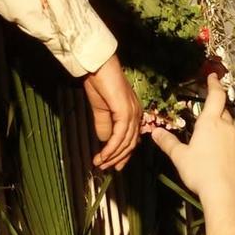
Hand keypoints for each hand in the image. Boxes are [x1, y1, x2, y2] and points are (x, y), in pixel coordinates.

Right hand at [85, 55, 142, 170]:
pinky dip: (111, 148)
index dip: (123, 153)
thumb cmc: (99, 83)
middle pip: (130, 143)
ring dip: (112, 155)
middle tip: (105, 168)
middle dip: (117, 158)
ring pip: (126, 142)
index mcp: (133, 113)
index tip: (114, 165)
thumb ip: (104, 125)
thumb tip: (105, 141)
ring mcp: (132, 112)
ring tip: (100, 164)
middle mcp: (136, 114)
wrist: (98, 66)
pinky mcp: (125, 111)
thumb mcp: (101, 109)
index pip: (132, 139)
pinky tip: (103, 155)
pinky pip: (119, 135)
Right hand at [150, 73, 234, 205]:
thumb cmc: (200, 173)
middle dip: (217, 113)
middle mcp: (228, 128)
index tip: (213, 77)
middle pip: (224, 113)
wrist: (225, 195)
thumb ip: (168, 142)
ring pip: (234, 129)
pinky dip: (234, 148)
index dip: (214, 84)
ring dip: (226, 130)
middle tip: (209, 119)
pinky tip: (227, 159)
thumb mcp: (179, 157)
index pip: (215, 96)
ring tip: (217, 142)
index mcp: (210, 123)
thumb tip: (155, 132)